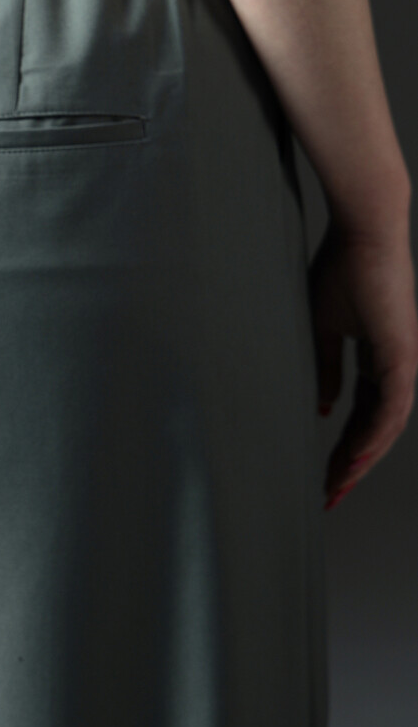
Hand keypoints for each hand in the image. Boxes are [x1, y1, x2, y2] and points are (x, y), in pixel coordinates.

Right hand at [307, 217, 417, 509]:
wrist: (361, 232)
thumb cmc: (340, 268)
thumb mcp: (323, 328)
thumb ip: (326, 367)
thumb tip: (325, 407)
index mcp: (377, 357)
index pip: (361, 412)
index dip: (343, 444)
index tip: (323, 471)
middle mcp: (395, 365)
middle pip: (375, 428)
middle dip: (353, 464)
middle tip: (330, 494)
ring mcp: (403, 362)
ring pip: (387, 426)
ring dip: (363, 459)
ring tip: (339, 485)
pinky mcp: (403, 355)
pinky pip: (391, 407)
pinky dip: (374, 436)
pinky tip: (356, 457)